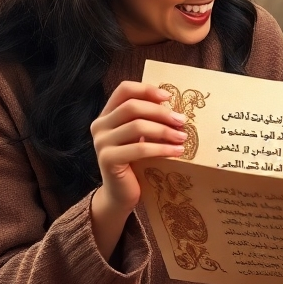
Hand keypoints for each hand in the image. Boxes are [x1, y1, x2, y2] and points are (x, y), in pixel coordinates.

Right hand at [91, 82, 188, 212]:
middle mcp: (100, 126)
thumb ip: (148, 119)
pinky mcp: (107, 159)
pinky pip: (140, 148)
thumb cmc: (135, 162)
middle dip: (161, 112)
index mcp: (107, 115)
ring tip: (182, 137)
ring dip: (165, 130)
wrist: (120, 194)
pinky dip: (162, 148)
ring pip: (137, 126)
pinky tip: (177, 151)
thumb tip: (176, 107)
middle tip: (182, 120)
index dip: (147, 89)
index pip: (124, 90)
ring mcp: (101, 142)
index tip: (169, 97)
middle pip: (133, 106)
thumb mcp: (140, 136)